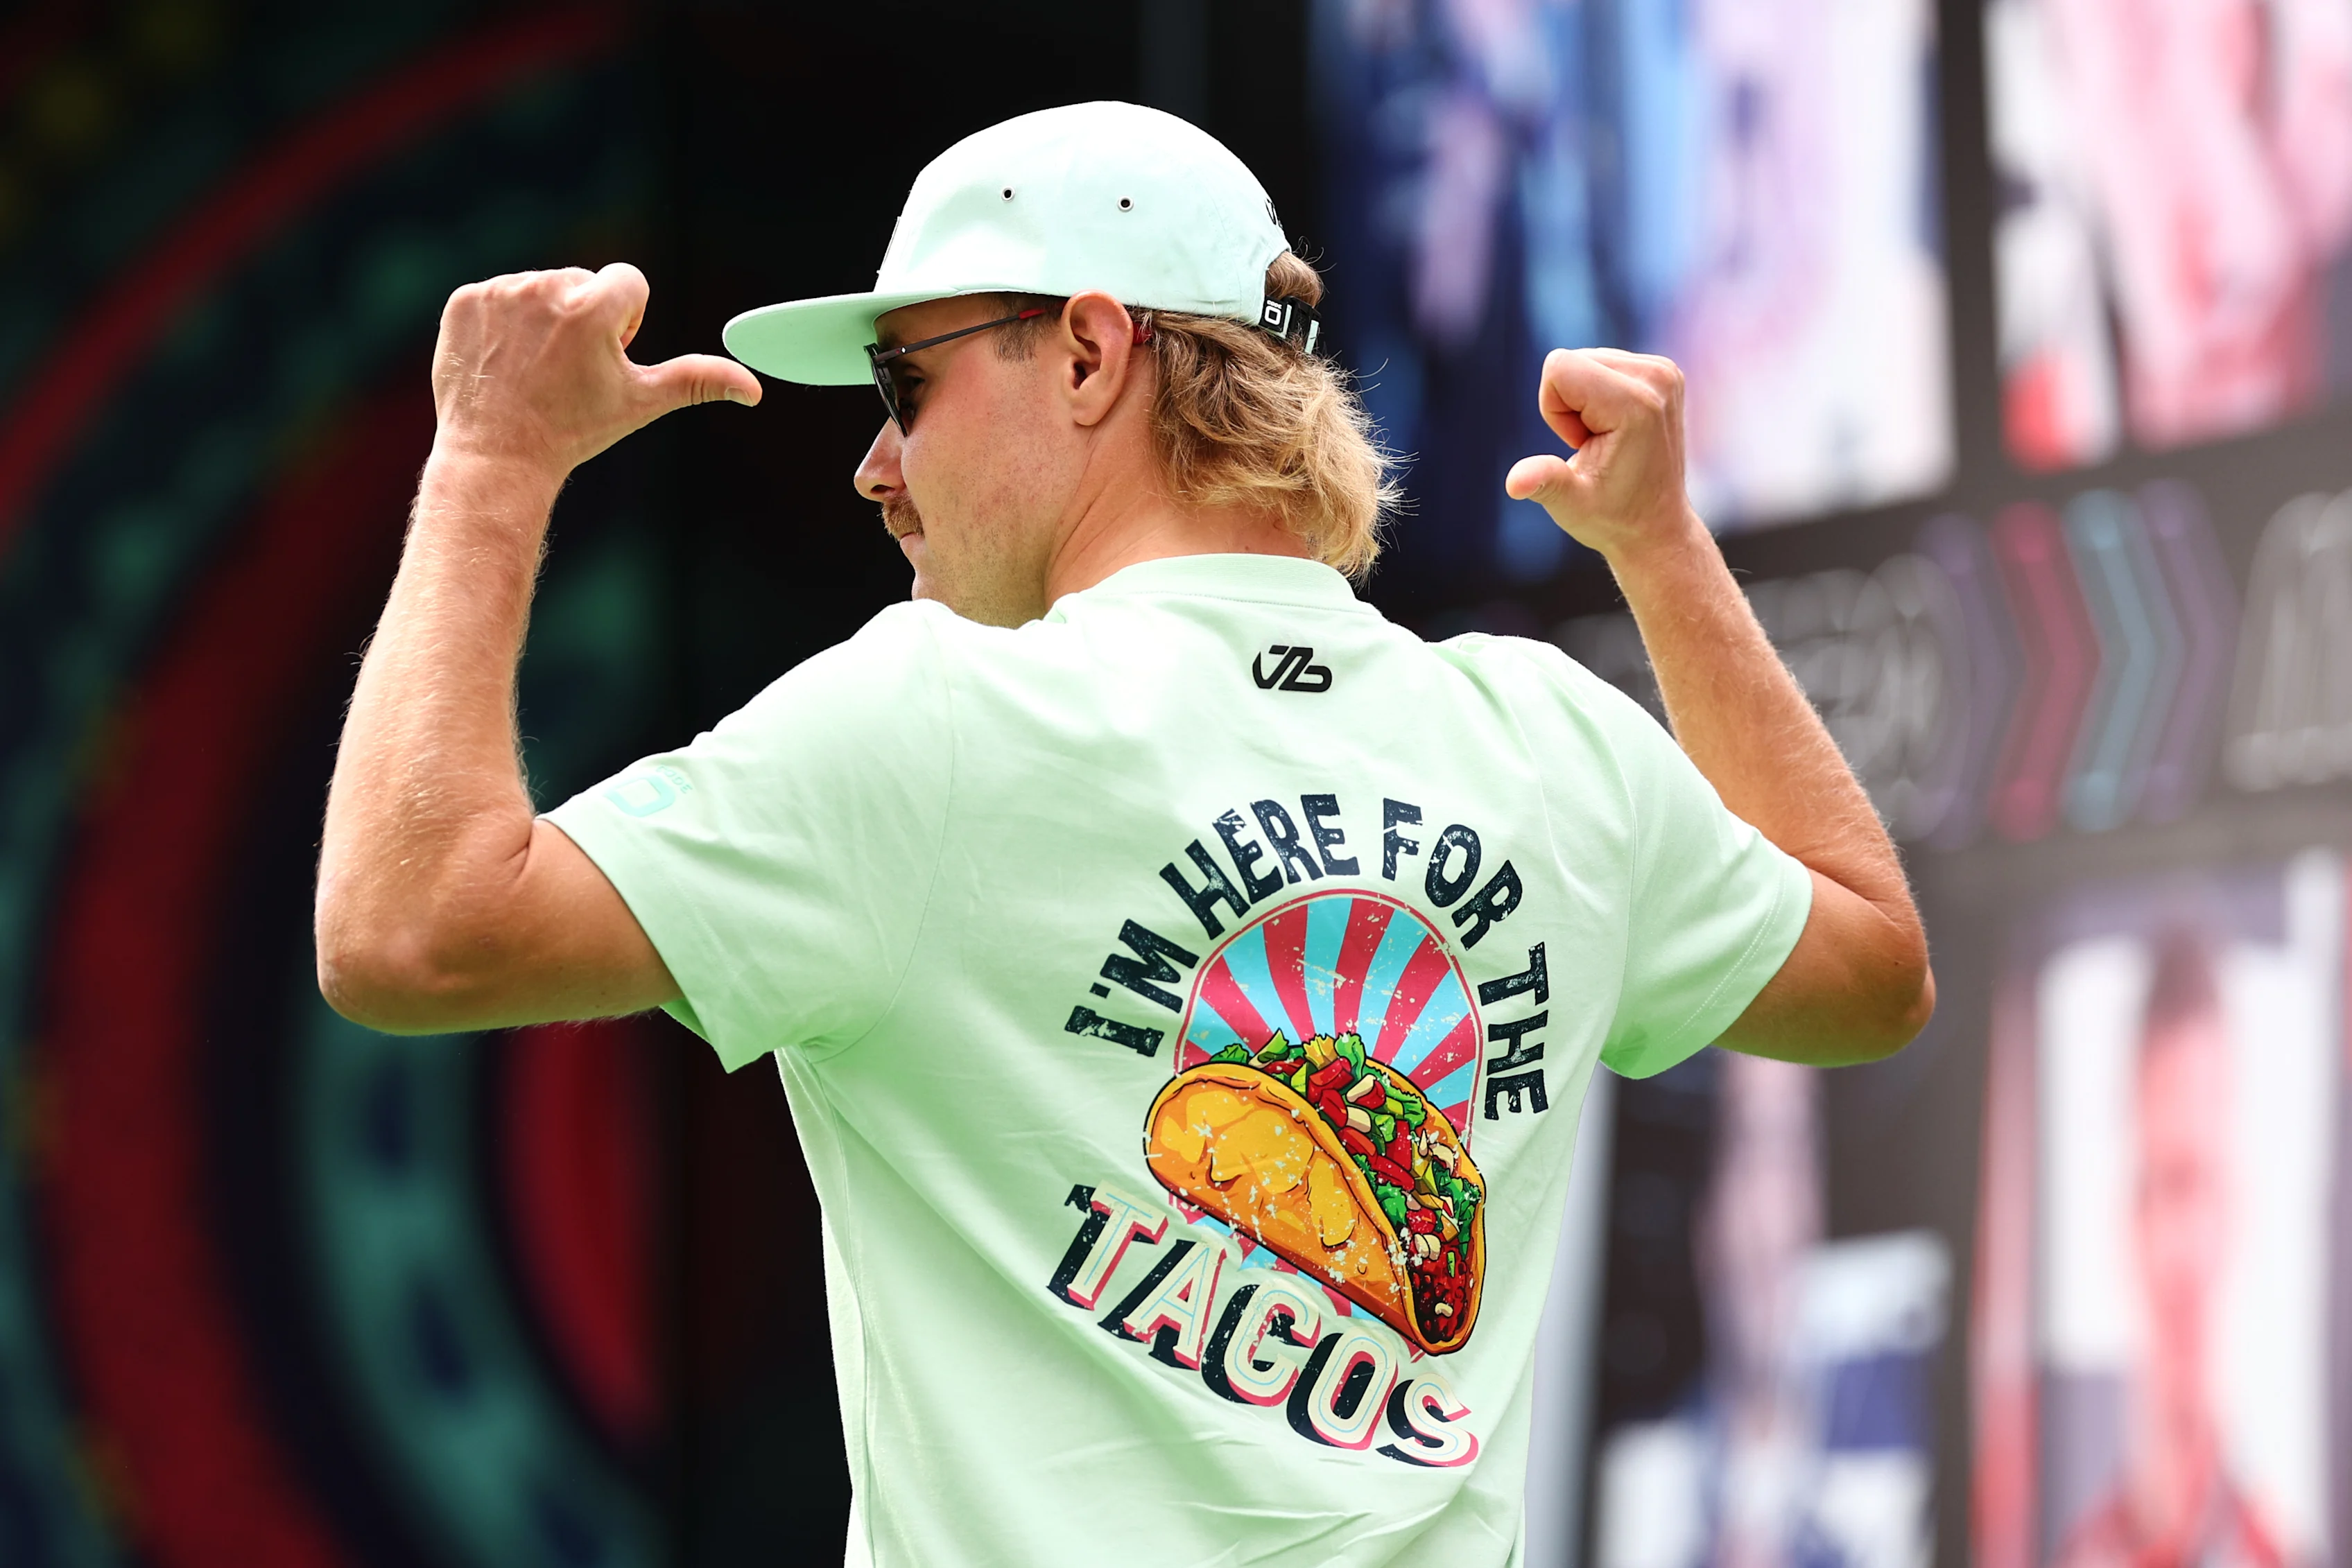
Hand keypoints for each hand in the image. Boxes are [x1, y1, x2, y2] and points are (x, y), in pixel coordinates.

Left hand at [430, 262, 759, 476]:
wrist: (497, 456)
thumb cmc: (575, 430)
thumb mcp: (642, 402)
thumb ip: (697, 380)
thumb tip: (754, 389)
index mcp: (593, 307)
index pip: (629, 281)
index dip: (625, 321)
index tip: (605, 356)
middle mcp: (545, 289)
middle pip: (583, 283)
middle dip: (583, 317)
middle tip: (567, 370)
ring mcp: (500, 293)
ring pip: (540, 288)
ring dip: (543, 319)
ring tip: (534, 368)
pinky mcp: (466, 301)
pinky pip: (497, 295)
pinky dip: (502, 323)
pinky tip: (505, 361)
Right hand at [1504, 348, 1705, 564]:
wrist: (1656, 526)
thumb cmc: (1612, 518)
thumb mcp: (1571, 504)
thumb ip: (1544, 482)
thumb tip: (1514, 483)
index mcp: (1636, 405)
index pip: (1560, 367)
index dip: (1554, 410)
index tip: (1581, 444)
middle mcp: (1657, 378)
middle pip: (1570, 360)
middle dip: (1567, 403)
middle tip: (1593, 445)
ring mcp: (1665, 372)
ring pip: (1584, 360)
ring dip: (1581, 401)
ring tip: (1605, 440)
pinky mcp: (1663, 371)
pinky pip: (1602, 363)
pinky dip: (1597, 394)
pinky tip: (1615, 429)